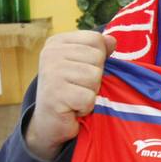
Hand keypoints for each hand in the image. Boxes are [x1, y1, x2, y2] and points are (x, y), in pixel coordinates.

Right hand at [25, 31, 114, 160]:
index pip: (96, 39)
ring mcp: (51, 73)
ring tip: (76, 97)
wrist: (48, 122)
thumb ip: (97, 51)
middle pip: (97, 58)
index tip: (82, 72)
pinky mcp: (55, 94)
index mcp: (58, 42)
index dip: (98, 59)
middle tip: (78, 88)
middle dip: (95, 78)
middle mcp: (51, 53)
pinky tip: (73, 108)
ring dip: (91, 93)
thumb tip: (112, 40)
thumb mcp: (83, 65)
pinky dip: (85, 107)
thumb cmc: (69, 92)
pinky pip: (89, 98)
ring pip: (95, 77)